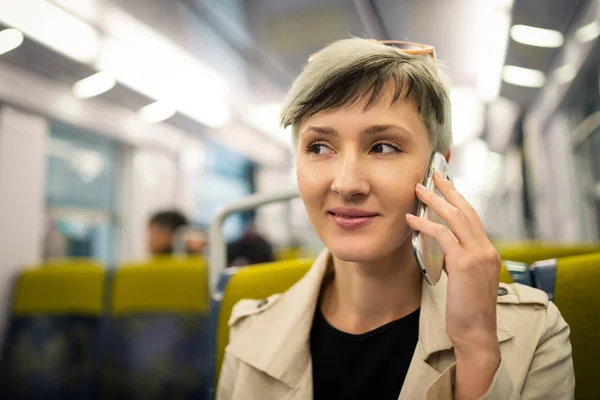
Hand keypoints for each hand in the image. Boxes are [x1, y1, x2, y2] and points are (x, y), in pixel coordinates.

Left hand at [406, 172, 500, 398]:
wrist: (476, 334)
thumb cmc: (466, 310)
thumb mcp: (465, 280)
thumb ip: (457, 260)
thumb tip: (441, 246)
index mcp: (487, 252)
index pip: (472, 218)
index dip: (458, 199)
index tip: (445, 185)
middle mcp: (486, 250)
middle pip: (466, 211)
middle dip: (448, 190)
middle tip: (433, 173)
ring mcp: (478, 256)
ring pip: (456, 218)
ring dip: (435, 201)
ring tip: (418, 189)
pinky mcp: (466, 265)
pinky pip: (443, 237)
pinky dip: (425, 226)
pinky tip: (411, 219)